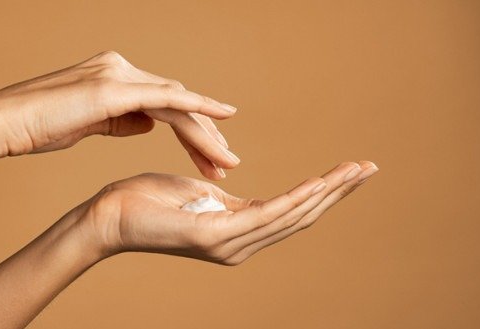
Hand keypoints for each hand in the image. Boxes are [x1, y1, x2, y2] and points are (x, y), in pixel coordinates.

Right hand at [0, 51, 238, 179]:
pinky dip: (197, 108)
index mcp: (116, 77)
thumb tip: (150, 124)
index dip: (191, 131)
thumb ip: (123, 119)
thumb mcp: (90, 122)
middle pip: (178, 103)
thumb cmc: (39, 126)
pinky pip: (167, 98)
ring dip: (205, 134)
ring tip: (226, 162)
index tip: (210, 156)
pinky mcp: (114, 88)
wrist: (2, 122)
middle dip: (205, 136)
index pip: (166, 104)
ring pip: (178, 103)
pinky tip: (223, 118)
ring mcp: (119, 75)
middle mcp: (122, 69)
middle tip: (227, 163)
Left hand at [81, 161, 377, 264]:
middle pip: (300, 216)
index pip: (290, 212)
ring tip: (355, 171)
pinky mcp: (214, 235)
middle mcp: (240, 244)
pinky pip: (264, 214)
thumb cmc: (148, 201)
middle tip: (369, 168)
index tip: (349, 170)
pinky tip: (318, 184)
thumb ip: (224, 200)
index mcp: (237, 232)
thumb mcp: (197, 196)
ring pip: (290, 216)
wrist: (110, 216)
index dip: (323, 192)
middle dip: (337, 192)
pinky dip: (295, 199)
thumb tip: (233, 194)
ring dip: (326, 193)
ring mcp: (229, 243)